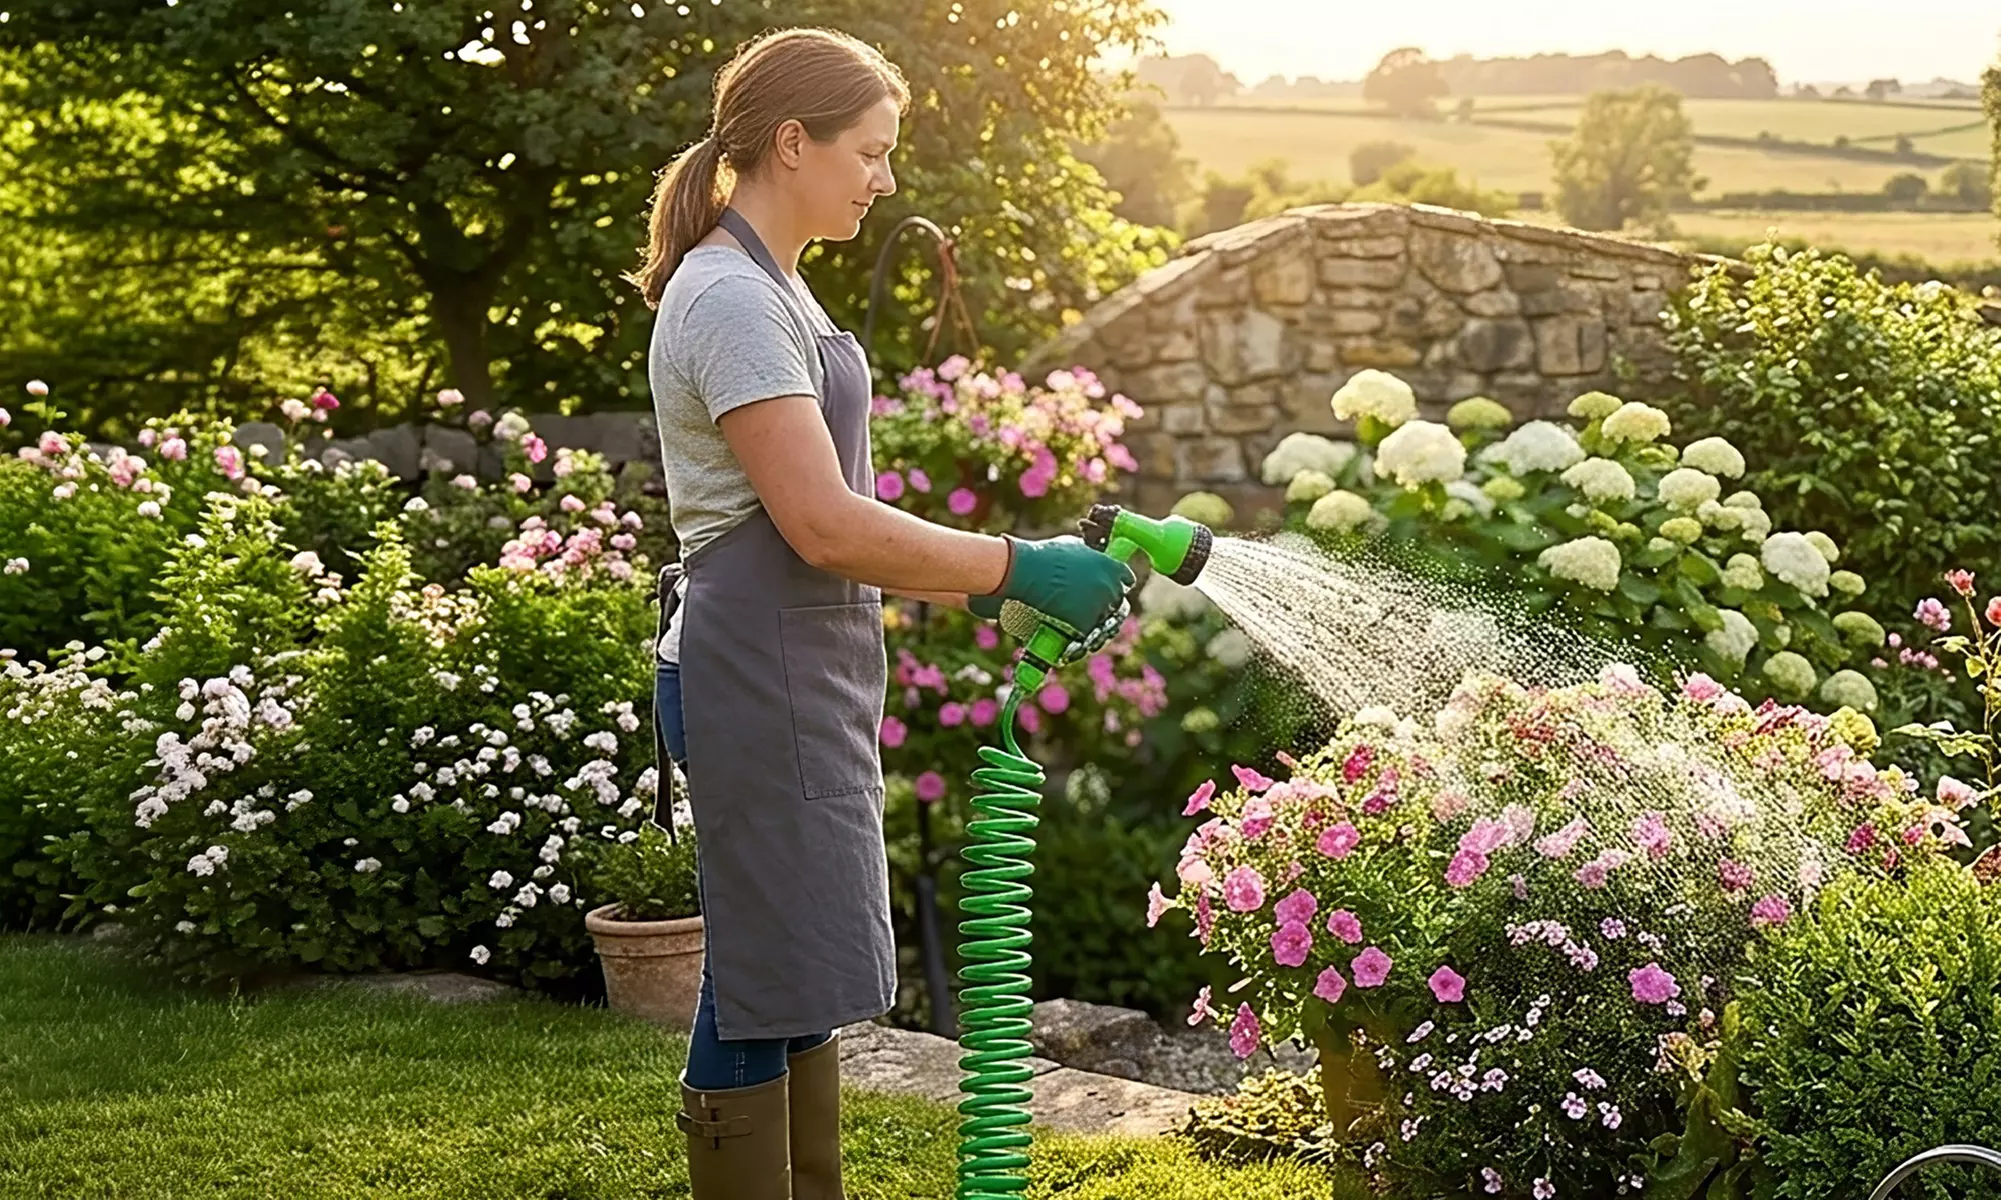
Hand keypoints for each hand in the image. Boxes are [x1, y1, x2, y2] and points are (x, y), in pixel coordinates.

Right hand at [984, 535, 1133, 635]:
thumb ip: (1088, 555)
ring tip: (1086, 634)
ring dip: (1097, 629)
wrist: (1025, 570)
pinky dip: (1080, 642)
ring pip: (1105, 625)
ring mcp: (1099, 606)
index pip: (1126, 580)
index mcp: (1112, 567)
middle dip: (1107, 608)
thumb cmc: (1045, 555)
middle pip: (1118, 604)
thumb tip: (1089, 557)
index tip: (1108, 589)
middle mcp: (1110, 587)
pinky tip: (1073, 645)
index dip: (1117, 585)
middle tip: (1093, 613)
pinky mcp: (1085, 623)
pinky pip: (1087, 637)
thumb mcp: (1073, 546)